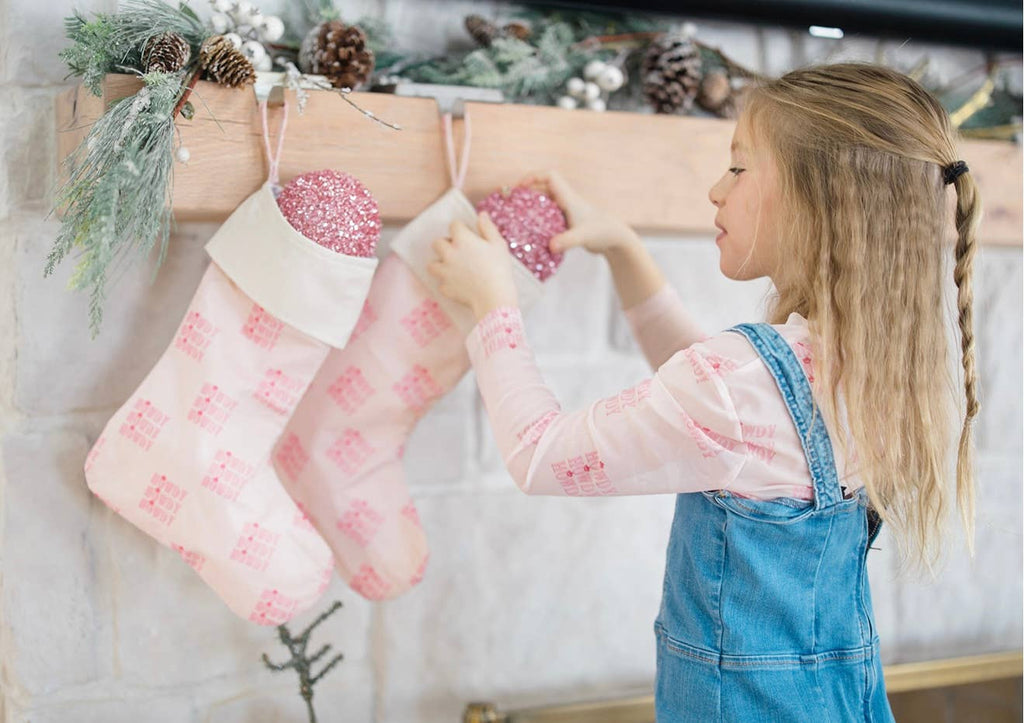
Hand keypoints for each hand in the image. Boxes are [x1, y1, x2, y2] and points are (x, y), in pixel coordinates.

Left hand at [427, 211, 518, 319]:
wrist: (494, 297)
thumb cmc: (499, 269)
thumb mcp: (498, 244)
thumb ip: (488, 228)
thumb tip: (481, 215)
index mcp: (462, 240)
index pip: (454, 225)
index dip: (462, 229)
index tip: (469, 235)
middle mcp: (448, 253)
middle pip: (437, 243)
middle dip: (446, 245)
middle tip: (459, 252)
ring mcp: (444, 272)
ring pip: (432, 264)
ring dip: (440, 264)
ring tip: (453, 268)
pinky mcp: (445, 288)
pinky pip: (441, 283)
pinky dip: (448, 283)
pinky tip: (459, 284)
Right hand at [519, 169, 639, 256]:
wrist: (615, 239)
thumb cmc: (602, 232)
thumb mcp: (583, 236)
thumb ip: (567, 241)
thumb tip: (550, 246)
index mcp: (568, 197)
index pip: (549, 176)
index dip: (533, 176)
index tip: (520, 187)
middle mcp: (566, 201)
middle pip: (541, 189)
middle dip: (525, 193)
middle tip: (510, 203)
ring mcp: (565, 212)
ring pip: (543, 204)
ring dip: (530, 207)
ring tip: (515, 217)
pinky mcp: (566, 223)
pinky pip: (547, 217)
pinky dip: (537, 221)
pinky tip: (529, 233)